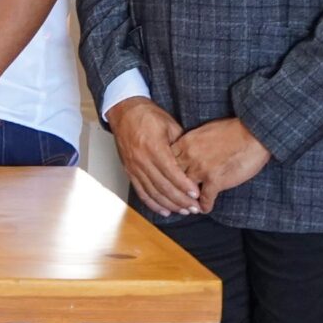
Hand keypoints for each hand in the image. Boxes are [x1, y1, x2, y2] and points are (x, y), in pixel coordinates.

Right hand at [110, 97, 201, 216]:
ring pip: (153, 192)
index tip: (197, 194)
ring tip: (183, 211)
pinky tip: (164, 210)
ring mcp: (134, 167)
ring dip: (169, 204)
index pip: (171, 172)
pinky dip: (152, 203)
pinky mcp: (129, 171)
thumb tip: (193, 161)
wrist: (125, 112)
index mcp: (153, 147)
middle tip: (194, 208)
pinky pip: (141, 192)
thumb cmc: (148, 116)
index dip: (184, 185)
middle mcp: (142, 160)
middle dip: (180, 200)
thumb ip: (181, 145)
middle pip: (163, 186)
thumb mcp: (170, 125)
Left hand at [171, 118, 270, 212]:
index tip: (166, 179)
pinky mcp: (216, 181)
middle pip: (172, 178)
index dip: (166, 172)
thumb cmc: (233, 129)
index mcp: (185, 143)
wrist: (254, 133)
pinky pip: (205, 199)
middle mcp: (189, 157)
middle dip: (172, 189)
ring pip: (186, 191)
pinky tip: (205, 209)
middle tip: (173, 197)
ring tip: (188, 207)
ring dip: (187, 201)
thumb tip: (186, 149)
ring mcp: (201, 170)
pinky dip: (204, 206)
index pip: (166, 161)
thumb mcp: (204, 130)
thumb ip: (192, 142)